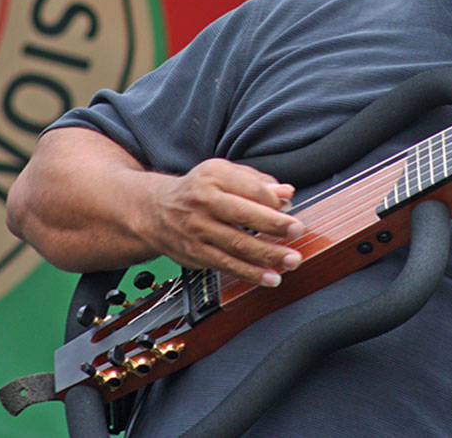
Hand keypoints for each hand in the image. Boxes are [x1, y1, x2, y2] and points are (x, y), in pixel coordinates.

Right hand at [138, 159, 303, 286]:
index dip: (273, 200)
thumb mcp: (223, 174)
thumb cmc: (197, 190)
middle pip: (243, 215)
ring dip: (267, 254)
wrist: (155, 211)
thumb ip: (256, 182)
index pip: (249, 188)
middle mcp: (204, 202)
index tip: (290, 209)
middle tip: (297, 231)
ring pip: (237, 244)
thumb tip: (286, 192)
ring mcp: (198, 230)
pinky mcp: (196, 254)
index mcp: (214, 176)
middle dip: (273, 225)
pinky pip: (227, 265)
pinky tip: (270, 277)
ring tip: (291, 260)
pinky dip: (250, 273)